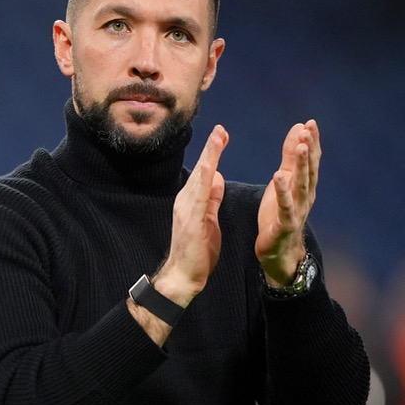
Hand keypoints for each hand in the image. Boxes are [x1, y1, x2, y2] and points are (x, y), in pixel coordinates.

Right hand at [152, 124, 227, 304]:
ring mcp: (186, 210)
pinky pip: (200, 197)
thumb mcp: (209, 220)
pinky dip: (205, 180)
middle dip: (211, 149)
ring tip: (218, 138)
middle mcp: (186, 201)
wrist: (183, 276)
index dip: (213, 153)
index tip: (222, 135)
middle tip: (221, 128)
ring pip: (200, 178)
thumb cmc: (197, 252)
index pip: (205, 172)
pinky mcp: (191, 221)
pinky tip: (211, 166)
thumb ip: (212, 199)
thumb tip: (217, 178)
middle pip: (201, 170)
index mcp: (192, 201)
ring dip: (209, 158)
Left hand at [257, 120, 320, 284]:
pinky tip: (278, 177)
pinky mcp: (285, 224)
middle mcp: (305, 196)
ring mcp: (297, 211)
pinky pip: (286, 206)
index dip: (312, 142)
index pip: (310, 160)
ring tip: (300, 146)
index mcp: (304, 185)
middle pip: (309, 170)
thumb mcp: (284, 180)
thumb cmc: (279, 213)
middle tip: (309, 130)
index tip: (311, 123)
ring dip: (302, 165)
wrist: (278, 250)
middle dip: (310, 149)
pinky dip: (283, 192)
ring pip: (301, 185)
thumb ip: (291, 156)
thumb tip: (299, 127)